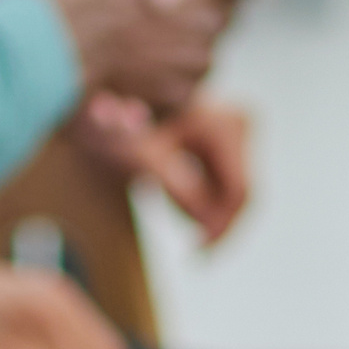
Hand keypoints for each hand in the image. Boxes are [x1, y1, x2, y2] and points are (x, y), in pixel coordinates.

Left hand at [72, 92, 257, 245]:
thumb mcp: (140, 158)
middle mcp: (239, 121)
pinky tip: (177, 198)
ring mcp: (238, 126)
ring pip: (236, 190)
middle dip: (216, 223)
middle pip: (241, 192)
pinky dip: (207, 199)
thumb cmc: (116, 123)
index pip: (239, 192)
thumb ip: (176, 185)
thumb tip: (205, 219)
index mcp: (223, 125)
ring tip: (170, 208)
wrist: (107, 94)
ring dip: (209, 212)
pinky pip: (228, 180)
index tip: (199, 255)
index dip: (222, 229)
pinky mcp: (230, 134)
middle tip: (193, 251)